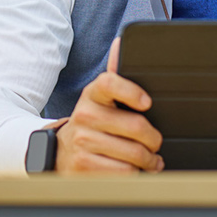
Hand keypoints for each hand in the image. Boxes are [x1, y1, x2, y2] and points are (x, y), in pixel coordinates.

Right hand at [54, 37, 163, 172]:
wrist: (61, 153)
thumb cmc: (91, 124)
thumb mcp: (99, 99)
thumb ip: (115, 76)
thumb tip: (120, 43)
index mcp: (92, 94)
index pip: (110, 82)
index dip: (131, 91)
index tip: (147, 103)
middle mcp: (84, 115)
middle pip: (135, 126)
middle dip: (154, 139)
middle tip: (155, 142)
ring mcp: (83, 142)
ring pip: (134, 153)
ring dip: (149, 160)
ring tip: (149, 159)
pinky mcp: (84, 167)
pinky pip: (125, 172)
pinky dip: (136, 173)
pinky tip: (135, 169)